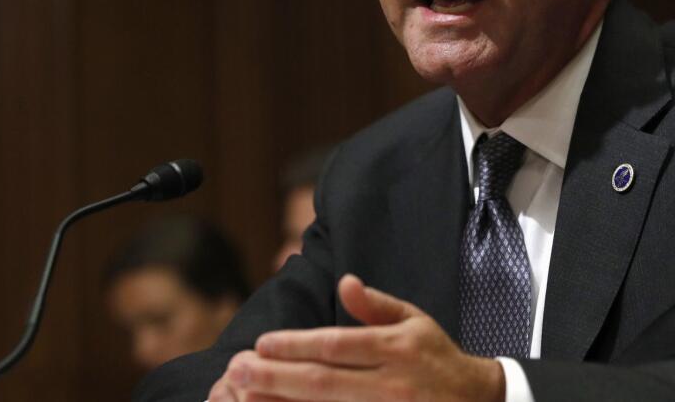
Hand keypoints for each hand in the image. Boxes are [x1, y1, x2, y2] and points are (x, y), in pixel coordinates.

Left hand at [208, 274, 504, 401]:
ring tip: (246, 395)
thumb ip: (377, 305)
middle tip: (238, 371)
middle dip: (276, 377)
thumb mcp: (415, 321)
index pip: (337, 345)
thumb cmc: (437, 358)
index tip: (262, 343)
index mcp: (397, 348)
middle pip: (324, 382)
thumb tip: (345, 283)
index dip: (296, 344)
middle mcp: (391, 383)